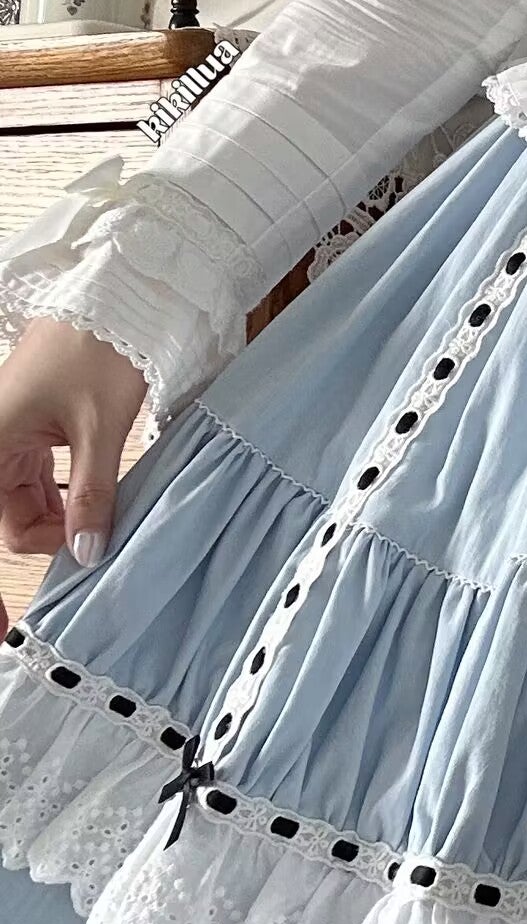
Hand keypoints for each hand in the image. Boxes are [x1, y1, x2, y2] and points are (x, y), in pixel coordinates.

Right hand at [0, 318, 147, 630]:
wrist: (117, 295)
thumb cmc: (100, 348)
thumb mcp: (101, 429)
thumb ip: (91, 494)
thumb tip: (86, 553)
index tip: (0, 628)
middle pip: (11, 520)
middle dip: (47, 540)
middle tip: (92, 556)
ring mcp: (9, 437)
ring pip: (26, 504)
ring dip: (60, 521)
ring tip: (103, 525)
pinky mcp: (33, 431)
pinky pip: (38, 482)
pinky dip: (65, 498)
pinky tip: (95, 505)